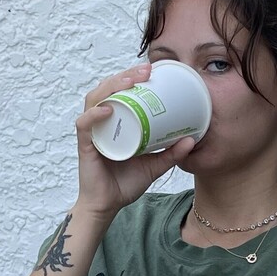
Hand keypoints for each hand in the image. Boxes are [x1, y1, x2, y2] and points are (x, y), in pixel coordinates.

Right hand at [75, 60, 197, 219]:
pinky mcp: (85, 145)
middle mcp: (101, 122)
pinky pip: (85, 125)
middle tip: (145, 70)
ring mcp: (92, 132)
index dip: (131, 76)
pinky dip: (94, 115)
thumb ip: (171, 154)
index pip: (119, 91)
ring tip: (129, 82)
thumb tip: (191, 140)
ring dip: (110, 87)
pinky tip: (107, 109)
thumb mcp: (154, 165)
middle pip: (106, 89)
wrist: (108, 206)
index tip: (151, 69)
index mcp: (116, 122)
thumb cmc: (125, 183)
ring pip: (94, 99)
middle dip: (124, 75)